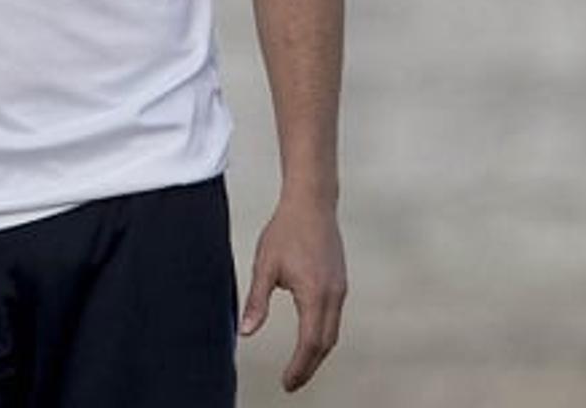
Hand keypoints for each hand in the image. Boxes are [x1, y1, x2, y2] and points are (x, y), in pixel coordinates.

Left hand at [240, 195, 347, 392]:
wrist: (311, 202)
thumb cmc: (286, 230)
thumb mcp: (265, 266)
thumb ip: (257, 302)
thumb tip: (246, 333)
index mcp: (315, 294)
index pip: (310, 343)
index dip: (299, 368)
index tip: (287, 383)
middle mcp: (333, 294)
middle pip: (325, 343)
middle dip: (309, 367)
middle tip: (291, 382)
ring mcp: (340, 288)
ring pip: (333, 331)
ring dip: (317, 352)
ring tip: (300, 367)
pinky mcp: (340, 281)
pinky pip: (334, 317)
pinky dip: (323, 335)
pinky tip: (310, 338)